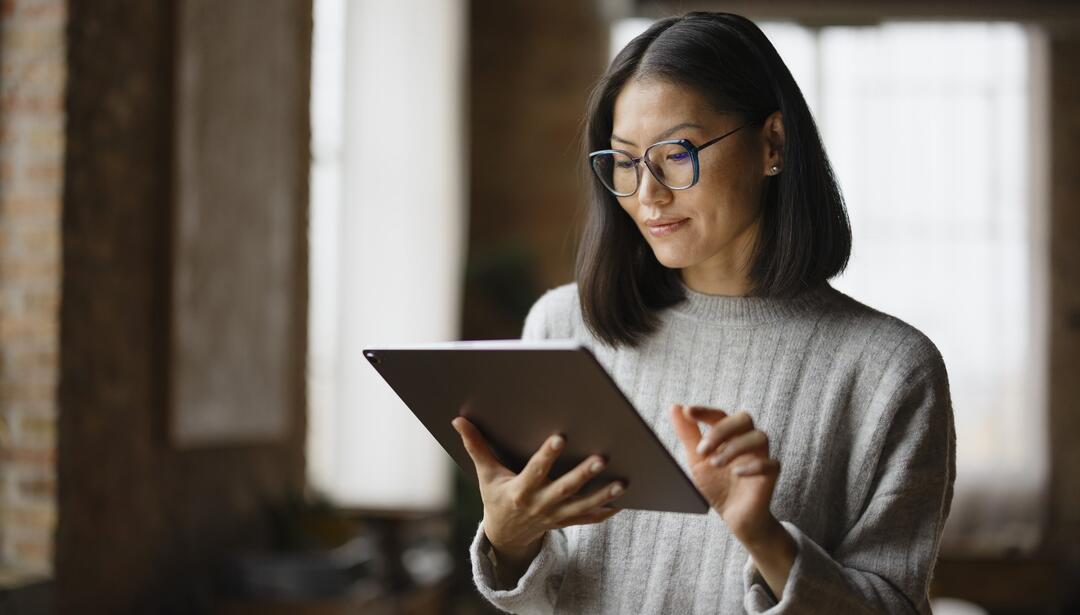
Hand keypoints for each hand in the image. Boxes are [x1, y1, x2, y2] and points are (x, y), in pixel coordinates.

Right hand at [451, 416, 625, 565]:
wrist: (504, 535)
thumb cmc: (495, 496)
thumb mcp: (485, 474)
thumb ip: (476, 446)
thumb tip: (458, 419)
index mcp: (520, 490)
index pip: (535, 470)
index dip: (547, 455)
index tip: (560, 438)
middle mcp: (540, 504)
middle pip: (565, 489)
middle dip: (583, 475)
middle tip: (602, 458)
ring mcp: (554, 516)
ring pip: (582, 507)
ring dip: (603, 495)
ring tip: (622, 483)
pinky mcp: (565, 522)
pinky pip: (588, 519)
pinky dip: (604, 512)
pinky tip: (621, 501)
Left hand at [670, 404, 795, 595]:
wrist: (735, 517)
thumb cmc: (718, 484)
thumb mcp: (697, 460)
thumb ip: (688, 434)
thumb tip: (675, 407)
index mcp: (730, 435)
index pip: (720, 415)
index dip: (705, 411)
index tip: (688, 411)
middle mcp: (747, 441)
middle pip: (744, 419)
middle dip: (722, 430)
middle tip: (702, 449)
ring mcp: (761, 457)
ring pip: (760, 437)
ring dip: (735, 447)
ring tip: (715, 463)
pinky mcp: (771, 476)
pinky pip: (772, 463)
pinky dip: (754, 466)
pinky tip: (736, 473)